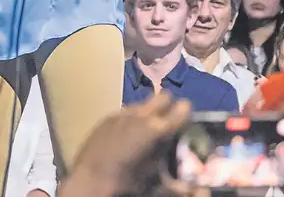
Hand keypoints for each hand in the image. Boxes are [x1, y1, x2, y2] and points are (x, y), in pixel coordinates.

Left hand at [64, 92, 190, 195]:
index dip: (187, 113)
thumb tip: (194, 189)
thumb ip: (176, 182)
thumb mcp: (154, 183)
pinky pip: (127, 111)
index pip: (183, 108)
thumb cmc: (126, 181)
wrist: (89, 180)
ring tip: (145, 130)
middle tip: (168, 122)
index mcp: (158, 129)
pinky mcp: (108, 116)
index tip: (186, 122)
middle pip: (164, 96)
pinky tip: (125, 136)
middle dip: (169, 106)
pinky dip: (131, 119)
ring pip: (144, 103)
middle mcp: (142, 115)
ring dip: (149, 112)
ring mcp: (123, 113)